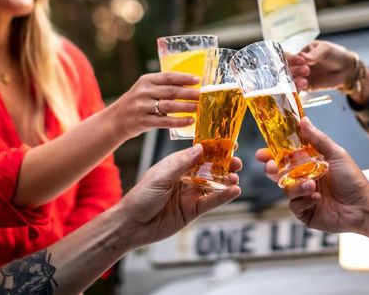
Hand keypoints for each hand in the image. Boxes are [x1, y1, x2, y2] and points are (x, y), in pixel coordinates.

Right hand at [106, 72, 200, 139]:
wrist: (116, 120)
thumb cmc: (137, 103)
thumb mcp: (145, 89)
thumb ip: (163, 87)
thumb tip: (190, 87)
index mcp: (146, 80)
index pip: (168, 77)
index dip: (184, 78)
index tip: (198, 80)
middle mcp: (143, 92)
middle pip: (171, 91)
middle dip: (189, 94)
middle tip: (203, 96)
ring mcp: (142, 107)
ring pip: (169, 106)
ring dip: (186, 107)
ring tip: (199, 108)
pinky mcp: (143, 121)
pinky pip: (164, 121)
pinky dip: (178, 121)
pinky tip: (189, 121)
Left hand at [121, 144, 241, 246]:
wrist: (132, 225)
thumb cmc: (141, 196)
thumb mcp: (160, 176)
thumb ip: (182, 163)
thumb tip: (200, 148)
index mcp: (176, 165)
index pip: (199, 153)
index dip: (214, 148)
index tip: (230, 143)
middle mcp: (186, 178)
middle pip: (210, 168)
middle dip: (225, 164)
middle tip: (237, 162)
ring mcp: (190, 194)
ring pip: (213, 185)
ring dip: (226, 180)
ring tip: (235, 177)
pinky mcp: (193, 210)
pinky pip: (212, 201)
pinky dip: (224, 196)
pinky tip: (234, 190)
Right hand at [255, 118, 368, 233]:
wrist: (363, 206)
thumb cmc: (352, 179)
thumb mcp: (335, 154)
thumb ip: (317, 139)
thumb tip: (303, 120)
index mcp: (308, 163)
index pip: (284, 157)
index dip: (271, 154)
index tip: (262, 153)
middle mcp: (302, 178)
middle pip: (278, 173)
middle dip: (272, 170)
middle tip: (271, 168)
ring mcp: (302, 195)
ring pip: (286, 189)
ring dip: (297, 186)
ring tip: (312, 186)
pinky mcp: (304, 212)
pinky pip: (294, 205)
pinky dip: (304, 200)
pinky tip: (317, 198)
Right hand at [287, 41, 356, 91]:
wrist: (347, 68)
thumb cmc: (335, 54)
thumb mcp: (325, 50)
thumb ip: (314, 54)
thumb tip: (303, 57)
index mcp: (299, 54)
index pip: (288, 56)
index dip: (291, 59)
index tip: (301, 60)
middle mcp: (297, 65)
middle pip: (286, 70)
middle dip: (293, 71)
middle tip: (306, 70)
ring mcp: (301, 76)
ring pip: (290, 81)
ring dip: (294, 81)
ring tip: (305, 82)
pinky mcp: (306, 87)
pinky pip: (297, 90)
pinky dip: (297, 90)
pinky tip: (304, 88)